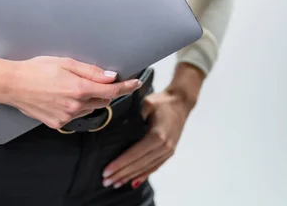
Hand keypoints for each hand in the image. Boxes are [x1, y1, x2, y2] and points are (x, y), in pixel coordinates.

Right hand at [0, 56, 142, 129]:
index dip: (126, 86)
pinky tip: (61, 97)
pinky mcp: (57, 124)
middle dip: (104, 91)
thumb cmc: (35, 69)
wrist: (12, 84)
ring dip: (89, 100)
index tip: (136, 83)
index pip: (111, 90)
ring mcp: (66, 117)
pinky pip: (75, 116)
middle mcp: (75, 106)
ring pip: (90, 109)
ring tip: (71, 87)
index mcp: (78, 88)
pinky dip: (75, 107)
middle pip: (103, 100)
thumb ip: (90, 71)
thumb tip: (110, 77)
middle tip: (95, 80)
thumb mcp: (64, 62)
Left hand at [101, 62, 204, 188]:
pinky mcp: (169, 152)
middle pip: (139, 164)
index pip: (135, 154)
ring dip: (130, 177)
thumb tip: (119, 128)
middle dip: (121, 174)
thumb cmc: (161, 102)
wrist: (180, 102)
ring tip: (115, 183)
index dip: (120, 164)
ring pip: (146, 168)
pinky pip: (155, 167)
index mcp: (157, 135)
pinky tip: (133, 182)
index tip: (107, 171)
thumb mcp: (146, 104)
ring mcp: (168, 151)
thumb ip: (134, 116)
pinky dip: (143, 175)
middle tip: (105, 181)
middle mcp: (164, 146)